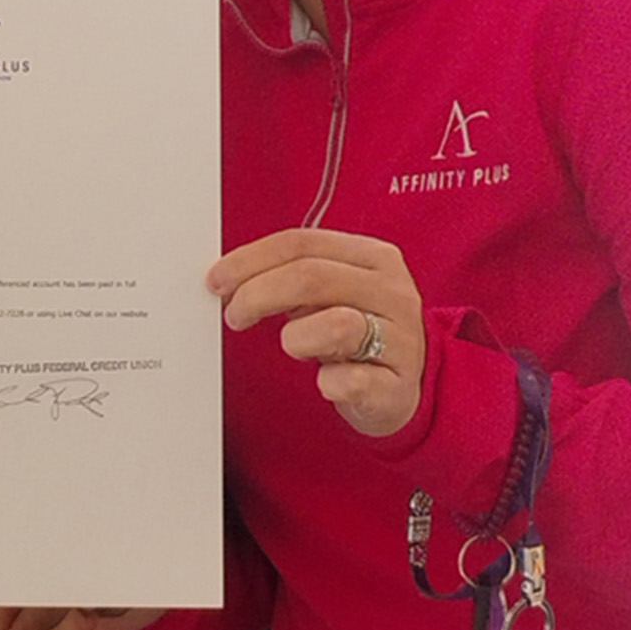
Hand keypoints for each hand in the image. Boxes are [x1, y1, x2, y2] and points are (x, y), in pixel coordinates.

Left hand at [208, 227, 425, 436]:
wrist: (412, 386)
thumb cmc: (361, 331)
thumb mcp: (335, 292)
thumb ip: (294, 275)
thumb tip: (231, 276)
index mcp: (374, 257)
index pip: (301, 243)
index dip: (250, 260)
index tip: (218, 280)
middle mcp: (392, 292)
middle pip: (310, 276)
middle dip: (257, 294)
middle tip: (235, 315)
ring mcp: (400, 339)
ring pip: (336, 324)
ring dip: (296, 337)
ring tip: (293, 346)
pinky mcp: (396, 385)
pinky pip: (351, 381)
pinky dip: (328, 382)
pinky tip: (325, 381)